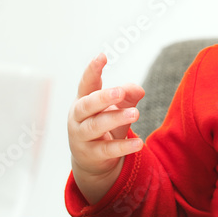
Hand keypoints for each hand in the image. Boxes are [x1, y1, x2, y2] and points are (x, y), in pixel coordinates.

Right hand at [67, 53, 145, 203]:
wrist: (93, 160)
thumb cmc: (105, 125)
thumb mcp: (117, 108)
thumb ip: (128, 95)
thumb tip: (138, 88)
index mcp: (83, 101)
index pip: (86, 84)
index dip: (92, 70)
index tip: (102, 56)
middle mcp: (78, 117)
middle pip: (87, 105)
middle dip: (103, 97)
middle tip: (120, 92)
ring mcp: (82, 137)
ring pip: (96, 126)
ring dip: (115, 118)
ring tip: (136, 113)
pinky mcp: (91, 154)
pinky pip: (107, 150)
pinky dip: (123, 146)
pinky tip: (138, 143)